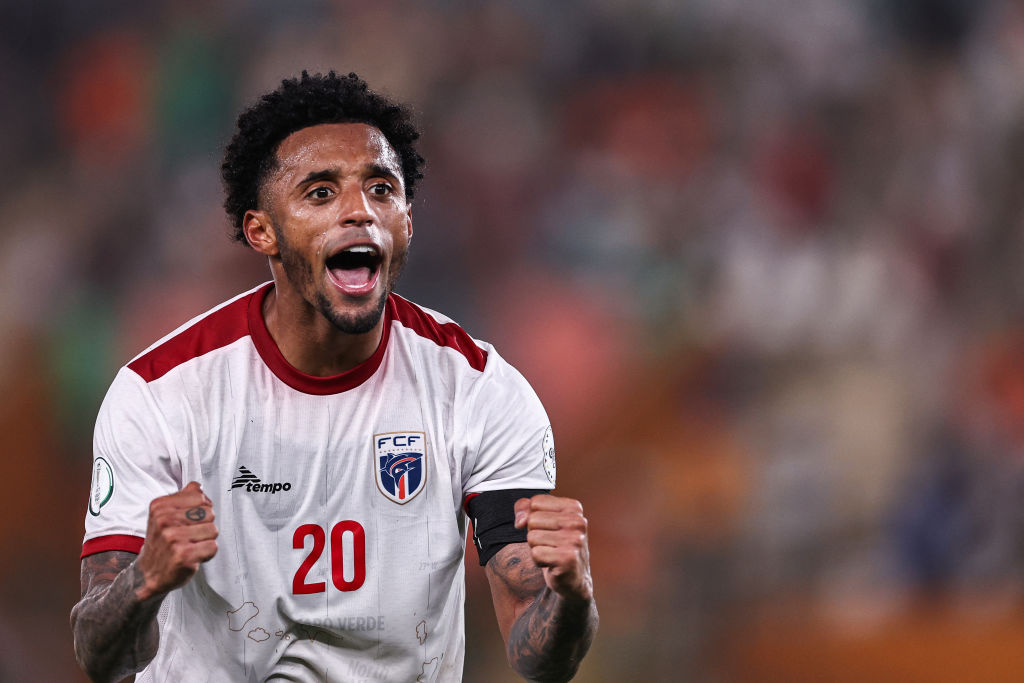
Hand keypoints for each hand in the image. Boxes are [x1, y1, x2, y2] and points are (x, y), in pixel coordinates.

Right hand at [135, 481, 217, 600]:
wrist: (147, 574)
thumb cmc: (161, 544)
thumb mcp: (164, 515)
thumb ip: (183, 498)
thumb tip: (197, 486)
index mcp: (160, 506)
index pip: (200, 496)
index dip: (200, 509)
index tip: (189, 520)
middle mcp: (164, 520)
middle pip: (209, 513)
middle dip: (204, 525)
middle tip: (189, 536)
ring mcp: (173, 538)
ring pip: (213, 529)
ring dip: (206, 540)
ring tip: (190, 545)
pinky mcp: (183, 555)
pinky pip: (213, 547)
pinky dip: (207, 554)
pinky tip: (192, 556)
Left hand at [514, 494, 593, 602]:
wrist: (573, 578)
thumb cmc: (555, 545)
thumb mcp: (541, 520)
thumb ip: (524, 508)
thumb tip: (520, 521)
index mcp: (574, 508)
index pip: (536, 502)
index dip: (533, 517)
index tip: (547, 528)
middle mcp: (578, 522)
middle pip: (533, 519)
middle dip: (534, 534)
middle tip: (550, 544)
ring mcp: (575, 540)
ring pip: (532, 537)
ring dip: (536, 548)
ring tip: (551, 553)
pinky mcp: (568, 558)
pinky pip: (536, 554)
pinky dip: (538, 561)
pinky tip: (551, 564)